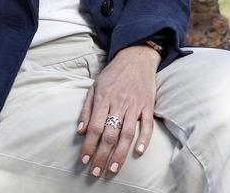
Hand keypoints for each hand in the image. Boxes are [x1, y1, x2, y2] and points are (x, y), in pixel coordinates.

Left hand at [77, 45, 160, 176]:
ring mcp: (135, 104)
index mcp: (103, 98)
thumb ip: (87, 109)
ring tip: (113, 169)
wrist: (136, 57)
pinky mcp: (148, 105)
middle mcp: (119, 102)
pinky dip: (144, 139)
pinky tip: (138, 153)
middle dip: (102, 156)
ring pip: (127, 133)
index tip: (83, 160)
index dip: (88, 146)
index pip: (95, 127)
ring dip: (120, 154)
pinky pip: (147, 125)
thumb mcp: (94, 86)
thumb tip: (81, 131)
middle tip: (96, 172)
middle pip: (110, 134)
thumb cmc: (113, 74)